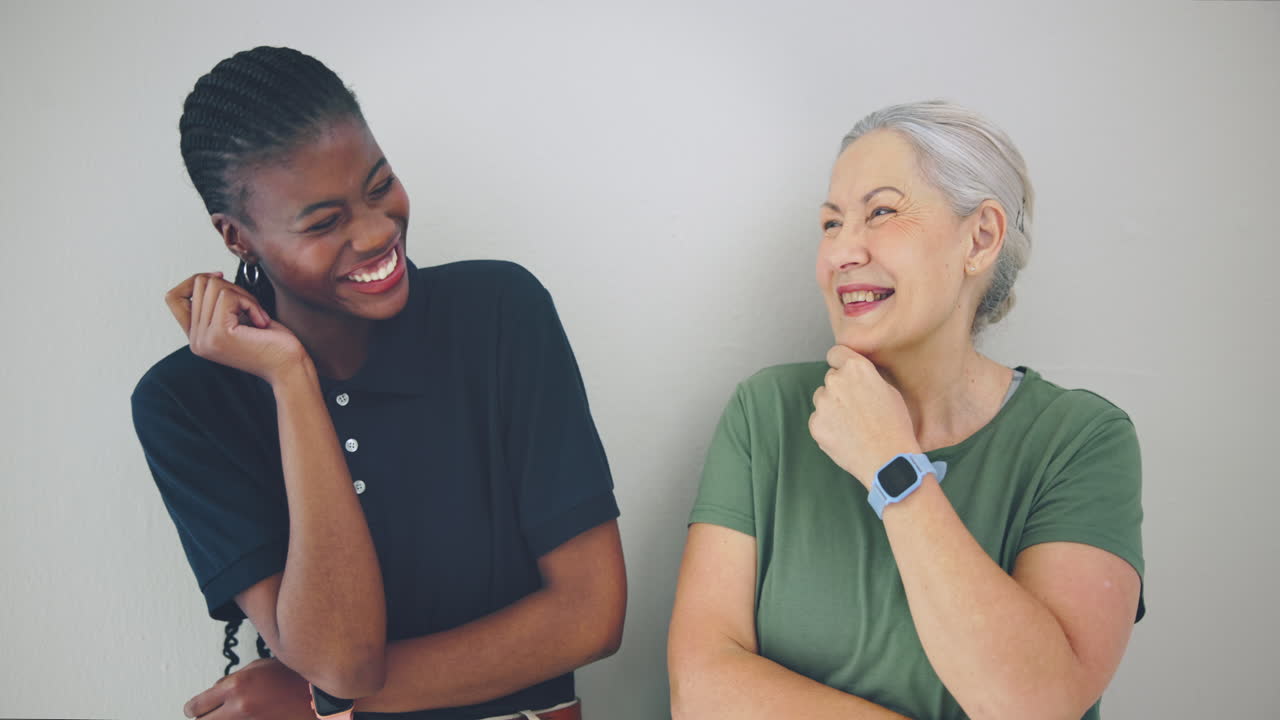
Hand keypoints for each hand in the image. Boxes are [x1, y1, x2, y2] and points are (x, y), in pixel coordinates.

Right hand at [165, 273, 306, 384]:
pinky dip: (250, 302)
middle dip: (231, 287)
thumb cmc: (273, 342)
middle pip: (199, 285)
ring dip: (243, 296)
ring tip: (257, 317)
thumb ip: (218, 304)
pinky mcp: (219, 333)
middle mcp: (195, 340)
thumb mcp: (238, 319)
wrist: (290, 367)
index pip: (173, 297)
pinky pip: (228, 296)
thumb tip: (210, 277)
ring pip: (214, 286)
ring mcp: (204, 338)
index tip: (221, 279)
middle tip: (251, 308)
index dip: (195, 280)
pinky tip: (261, 322)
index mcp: (197, 337)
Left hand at [183, 658, 312, 718]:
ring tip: (229, 715)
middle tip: (207, 715)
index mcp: (235, 686)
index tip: (194, 710)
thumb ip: (233, 679)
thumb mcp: (259, 667)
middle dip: (204, 718)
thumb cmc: (292, 677)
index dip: (193, 709)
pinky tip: (245, 716)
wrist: (318, 694)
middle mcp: (239, 707)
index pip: (197, 706)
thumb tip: (215, 690)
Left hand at [808, 345, 920, 486]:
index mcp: (856, 368)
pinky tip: (846, 436)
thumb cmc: (895, 425)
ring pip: (822, 398)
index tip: (845, 372)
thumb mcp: (889, 391)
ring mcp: (822, 403)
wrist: (888, 459)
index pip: (836, 353)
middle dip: (840, 388)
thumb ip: (867, 378)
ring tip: (853, 424)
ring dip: (832, 406)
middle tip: (857, 407)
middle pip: (831, 378)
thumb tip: (857, 376)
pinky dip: (827, 426)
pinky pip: (818, 419)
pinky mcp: (815, 424)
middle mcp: (835, 380)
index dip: (841, 362)